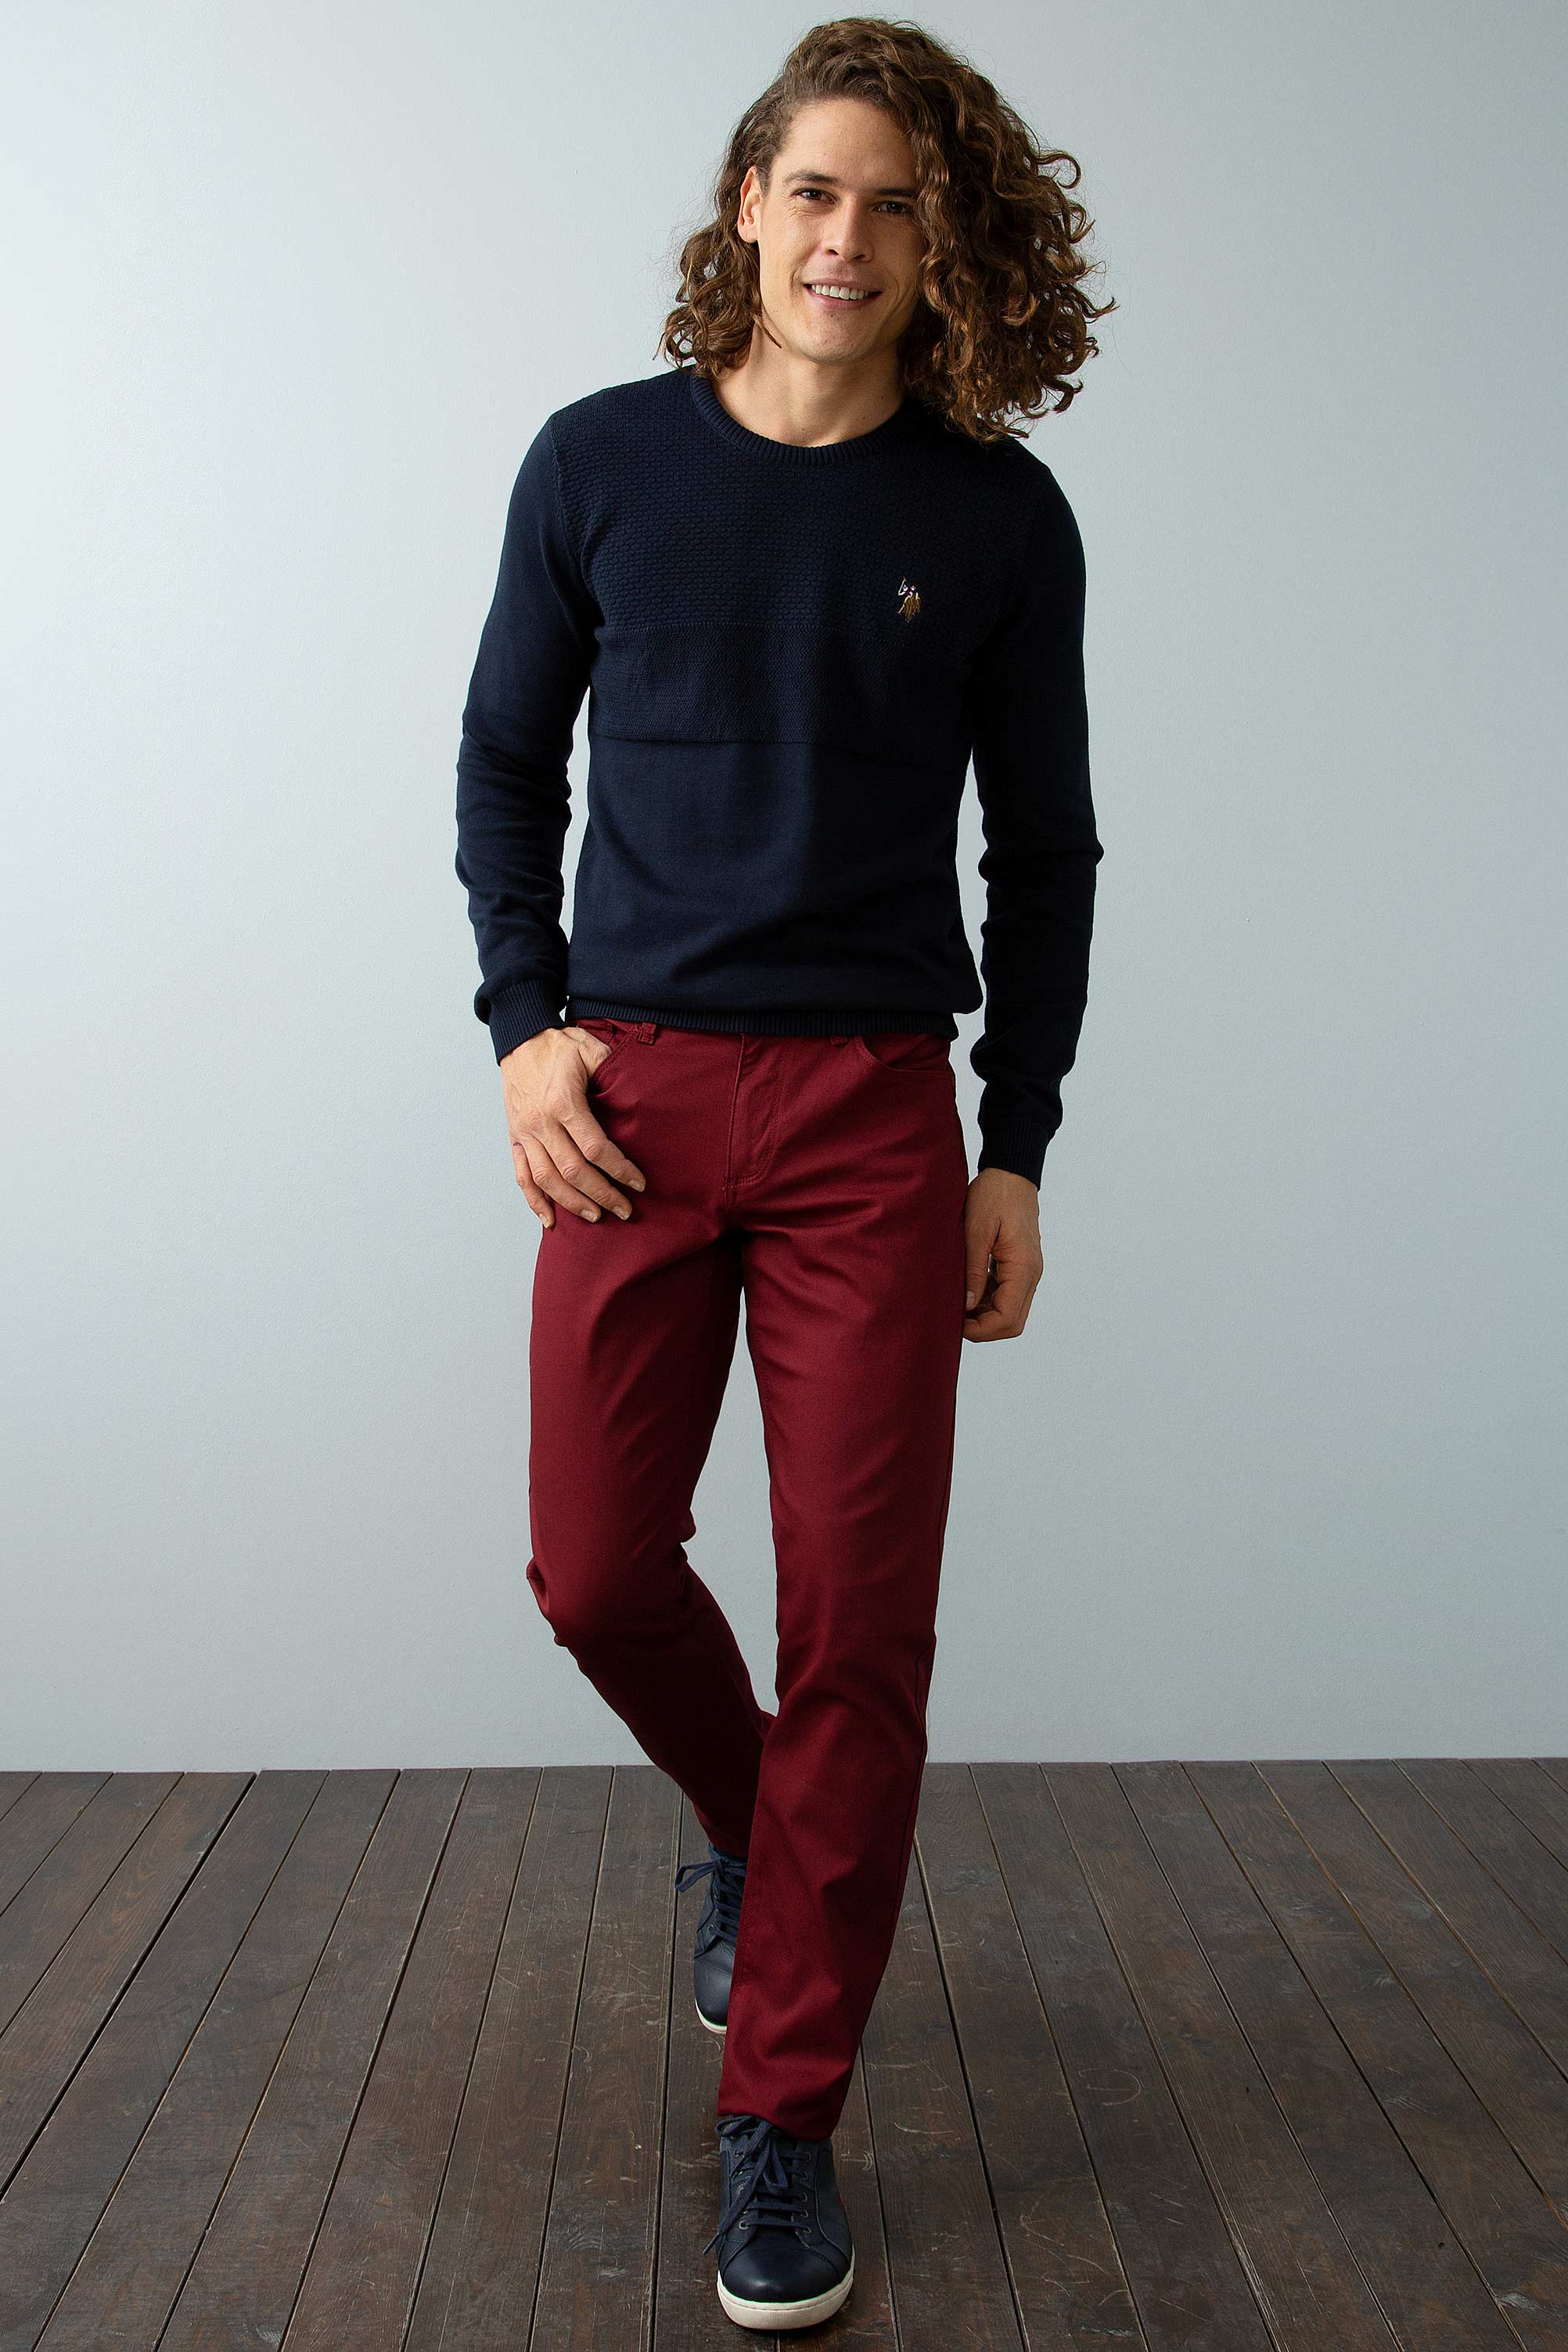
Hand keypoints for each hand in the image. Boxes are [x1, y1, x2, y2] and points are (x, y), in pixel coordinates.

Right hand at [500, 1025, 647, 1228]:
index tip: (638, 1183)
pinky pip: (522, 1176)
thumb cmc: (558, 1046)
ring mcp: (525, 1133)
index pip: (595, 1148)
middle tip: (624, 1210)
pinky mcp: (514, 1138)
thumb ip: (612, 1071)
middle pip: (573, 1171)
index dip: (620, 1170)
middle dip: (602, 1194)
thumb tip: (637, 1093)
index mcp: (563, 1102)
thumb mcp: (589, 1049)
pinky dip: (534, 1200)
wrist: (519, 1040)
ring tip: (596, 1216)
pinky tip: (550, 1219)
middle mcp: (541, 1123)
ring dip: (572, 1203)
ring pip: (547, 1179)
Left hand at [962, 1168, 1043, 1340]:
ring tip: (956, 1305)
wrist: (1011, 1172)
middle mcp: (1032, 1273)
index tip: (955, 1323)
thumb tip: (967, 1306)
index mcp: (1023, 1267)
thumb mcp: (976, 1231)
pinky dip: (988, 1300)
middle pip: (1013, 1322)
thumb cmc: (994, 1195)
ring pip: (1011, 1311)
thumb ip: (973, 1271)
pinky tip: (967, 1290)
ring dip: (985, 1316)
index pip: (1007, 1318)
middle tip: (954, 1320)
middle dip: (984, 1329)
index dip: (981, 1330)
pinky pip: (1008, 1294)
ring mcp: (1028, 1270)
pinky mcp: (1021, 1264)